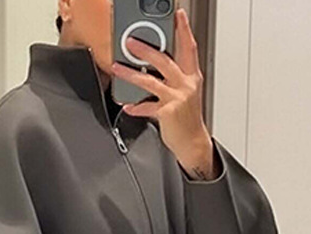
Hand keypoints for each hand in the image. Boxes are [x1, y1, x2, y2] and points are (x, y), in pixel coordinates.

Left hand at [111, 7, 217, 178]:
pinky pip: (147, 107)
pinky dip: (135, 106)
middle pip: (165, 60)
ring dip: (131, 74)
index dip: (184, 29)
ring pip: (151, 81)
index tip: (179, 15)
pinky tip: (127, 105)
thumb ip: (173, 78)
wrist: (192, 142)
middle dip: (146, 49)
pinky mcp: (168, 113)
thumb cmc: (187, 118)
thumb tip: (152, 66)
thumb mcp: (185, 93)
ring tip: (118, 68)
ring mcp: (177, 99)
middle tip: (130, 42)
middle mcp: (185, 85)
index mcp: (191, 77)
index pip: (189, 48)